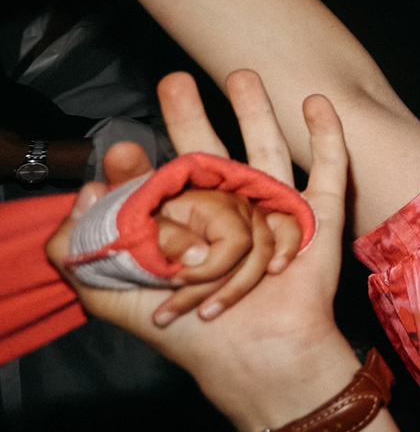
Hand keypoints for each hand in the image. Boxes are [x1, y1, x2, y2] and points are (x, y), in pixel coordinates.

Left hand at [49, 73, 358, 431]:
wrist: (252, 357)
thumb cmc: (187, 333)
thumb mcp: (111, 293)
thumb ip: (79, 249)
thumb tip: (83, 190)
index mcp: (185, 229)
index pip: (161, 183)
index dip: (138, 163)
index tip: (120, 149)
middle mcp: (229, 215)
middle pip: (211, 152)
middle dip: (191, 115)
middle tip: (174, 80)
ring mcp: (274, 213)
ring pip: (265, 150)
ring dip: (255, 111)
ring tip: (241, 75)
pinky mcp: (317, 220)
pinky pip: (326, 171)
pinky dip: (326, 136)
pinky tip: (316, 103)